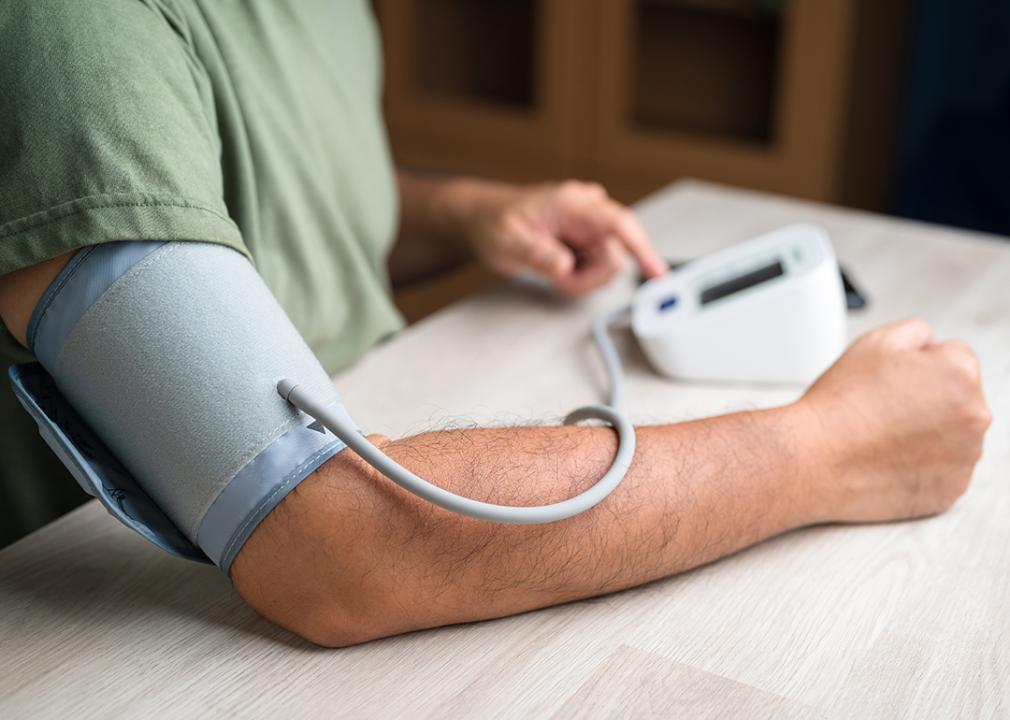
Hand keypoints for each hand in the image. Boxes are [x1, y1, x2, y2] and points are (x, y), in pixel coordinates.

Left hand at [460, 180, 667, 295]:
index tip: (657, 274)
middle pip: (613, 257)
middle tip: (556, 278)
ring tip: (549, 269)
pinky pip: (595, 268)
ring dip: (580, 279)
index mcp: (572, 204)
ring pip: (605, 266)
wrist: (483, 218)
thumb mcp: (507, 242)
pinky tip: (555, 267)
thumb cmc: (493, 221)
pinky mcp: (587, 239)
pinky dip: (576, 277)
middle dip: (587, 277)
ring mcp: (589, 226)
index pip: (619, 224)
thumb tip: (564, 266)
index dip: (643, 249)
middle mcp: (587, 211)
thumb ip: (537, 254)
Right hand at [796, 317, 990, 523]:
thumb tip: (931, 346)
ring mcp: (965, 457)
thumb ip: (917, 332)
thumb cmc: (840, 405)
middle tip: (885, 406)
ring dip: (928, 432)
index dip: (919, 365)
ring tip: (883, 433)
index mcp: (960, 374)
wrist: (815, 459)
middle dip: (930, 398)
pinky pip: (944, 469)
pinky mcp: (950, 490)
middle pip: (959, 396)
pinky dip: (923, 464)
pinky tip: (890, 456)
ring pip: (952, 434)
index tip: (894, 380)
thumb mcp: (875, 342)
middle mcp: (974, 416)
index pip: (955, 357)